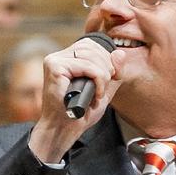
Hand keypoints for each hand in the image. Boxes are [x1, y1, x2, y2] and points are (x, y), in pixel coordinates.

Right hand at [28, 39, 126, 163]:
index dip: (105, 59)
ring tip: (99, 93)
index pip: (91, 45)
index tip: (108, 79)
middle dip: (106, 67)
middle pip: (92, 47)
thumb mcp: (103, 90)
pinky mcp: (55, 68)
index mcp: (66, 59)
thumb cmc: (79, 114)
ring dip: (103, 75)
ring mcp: (55, 61)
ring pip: (91, 55)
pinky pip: (87, 66)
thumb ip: (114, 72)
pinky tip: (96, 94)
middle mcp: (58, 57)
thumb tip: (120, 53)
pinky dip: (98, 79)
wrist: (64, 130)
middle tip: (105, 88)